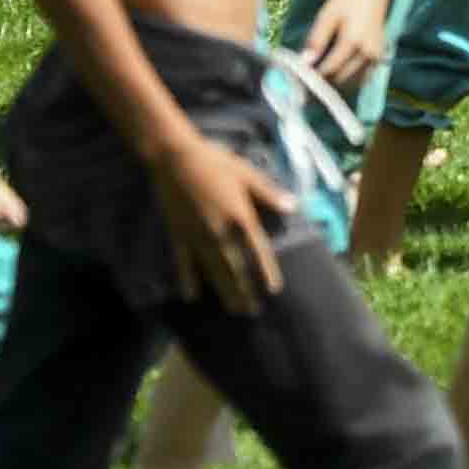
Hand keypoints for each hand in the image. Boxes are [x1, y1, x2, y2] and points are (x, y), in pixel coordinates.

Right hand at [151, 139, 292, 316]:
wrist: (175, 157)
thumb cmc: (215, 161)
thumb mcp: (247, 174)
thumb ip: (269, 194)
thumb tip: (293, 207)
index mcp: (240, 217)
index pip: (258, 251)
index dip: (266, 272)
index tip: (273, 290)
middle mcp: (220, 232)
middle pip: (236, 268)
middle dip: (245, 291)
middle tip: (252, 311)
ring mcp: (197, 235)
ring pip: (213, 269)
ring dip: (224, 290)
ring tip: (233, 309)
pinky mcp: (178, 233)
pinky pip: (183, 262)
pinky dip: (187, 279)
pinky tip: (190, 295)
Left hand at [292, 0, 390, 99]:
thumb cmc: (347, 1)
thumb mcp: (327, 16)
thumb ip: (316, 40)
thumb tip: (305, 62)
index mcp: (352, 41)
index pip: (330, 69)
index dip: (314, 79)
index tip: (301, 83)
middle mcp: (367, 52)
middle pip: (342, 79)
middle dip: (324, 85)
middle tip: (307, 88)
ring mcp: (376, 57)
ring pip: (354, 83)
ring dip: (337, 86)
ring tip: (320, 86)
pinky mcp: (380, 58)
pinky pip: (363, 79)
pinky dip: (350, 82)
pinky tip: (337, 79)